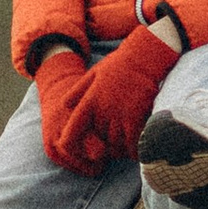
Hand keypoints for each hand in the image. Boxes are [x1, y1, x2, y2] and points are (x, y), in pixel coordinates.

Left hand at [44, 24, 176, 173]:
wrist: (143, 57)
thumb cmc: (118, 65)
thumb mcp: (92, 74)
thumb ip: (77, 91)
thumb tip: (64, 106)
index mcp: (89, 101)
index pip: (73, 131)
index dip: (71, 145)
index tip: (75, 150)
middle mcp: (102, 111)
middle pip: (97, 142)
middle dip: (102, 147)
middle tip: (108, 148)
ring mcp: (119, 115)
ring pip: (114, 146)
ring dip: (118, 151)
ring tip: (123, 149)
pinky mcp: (136, 117)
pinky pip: (132, 143)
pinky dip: (133, 150)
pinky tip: (136, 150)